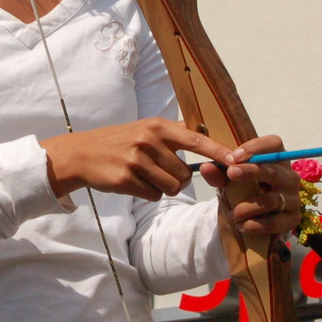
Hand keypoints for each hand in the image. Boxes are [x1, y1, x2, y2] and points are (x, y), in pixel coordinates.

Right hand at [41, 118, 240, 200]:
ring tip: (145, 176)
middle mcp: (149, 140)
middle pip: (184, 174)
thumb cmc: (120, 141)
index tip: (238, 162)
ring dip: (163, 188)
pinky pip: (154, 195)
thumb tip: (208, 139)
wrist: (83, 153)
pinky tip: (134, 183)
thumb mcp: (146, 129)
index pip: (197, 140)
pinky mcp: (127, 179)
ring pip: (171, 187)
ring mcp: (137, 160)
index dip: (219, 152)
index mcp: (158, 126)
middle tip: (159, 172)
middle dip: (177, 179)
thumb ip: (175, 134)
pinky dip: (148, 193)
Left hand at [199, 134, 302, 235]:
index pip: (274, 144)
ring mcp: (293, 198)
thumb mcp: (230, 179)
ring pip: (271, 200)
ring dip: (247, 207)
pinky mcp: (292, 219)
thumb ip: (218, 173)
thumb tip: (205, 167)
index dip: (256, 147)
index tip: (234, 155)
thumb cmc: (245, 189)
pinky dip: (257, 225)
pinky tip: (242, 225)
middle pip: (273, 171)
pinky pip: (277, 222)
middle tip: (230, 173)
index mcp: (275, 160)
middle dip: (251, 171)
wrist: (255, 216)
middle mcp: (289, 177)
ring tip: (232, 214)